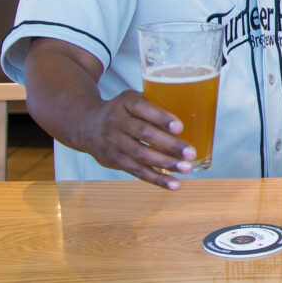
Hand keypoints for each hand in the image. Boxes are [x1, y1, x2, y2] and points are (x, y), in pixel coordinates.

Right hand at [80, 91, 196, 189]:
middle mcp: (116, 122)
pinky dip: (156, 179)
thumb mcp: (133, 98)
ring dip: (165, 164)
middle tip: (190, 152)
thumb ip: (156, 103)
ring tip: (187, 168)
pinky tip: (174, 184)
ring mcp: (113, 143)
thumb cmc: (123, 110)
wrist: (86, 126)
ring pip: (140, 156)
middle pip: (144, 134)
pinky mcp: (113, 161)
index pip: (143, 108)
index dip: (161, 118)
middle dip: (169, 145)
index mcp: (125, 102)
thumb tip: (194, 112)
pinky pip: (136, 172)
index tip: (179, 127)